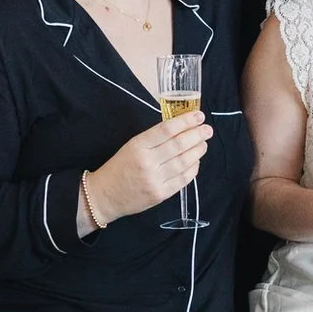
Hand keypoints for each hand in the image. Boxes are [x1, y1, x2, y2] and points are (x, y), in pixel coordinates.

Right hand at [84, 112, 213, 224]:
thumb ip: (154, 138)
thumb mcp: (131, 146)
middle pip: (179, 145)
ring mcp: (154, 180)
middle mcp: (147, 162)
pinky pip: (183, 179)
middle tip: (207, 129)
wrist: (104, 196)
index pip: (166, 130)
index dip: (185, 121)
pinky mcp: (160, 195)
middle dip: (197, 135)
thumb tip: (181, 128)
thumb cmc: (119, 167)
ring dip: (198, 151)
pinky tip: (196, 161)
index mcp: (138, 146)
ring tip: (203, 143)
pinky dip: (193, 168)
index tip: (198, 116)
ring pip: (184, 162)